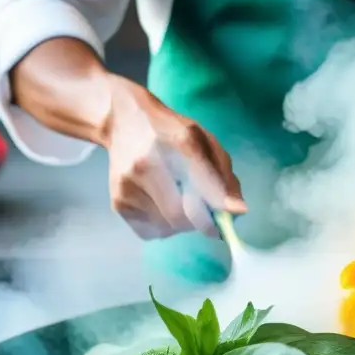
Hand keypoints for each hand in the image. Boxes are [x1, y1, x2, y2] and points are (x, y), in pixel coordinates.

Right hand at [102, 76, 246, 239]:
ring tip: (179, 201)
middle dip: (200, 222)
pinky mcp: (118, 202)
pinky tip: (162, 206)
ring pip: (168, 227)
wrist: (124, 122)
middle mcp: (148, 164)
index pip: (201, 181)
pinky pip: (151, 232)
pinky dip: (164, 227)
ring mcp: (128, 185)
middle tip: (206, 215)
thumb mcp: (204, 142)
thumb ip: (223, 175)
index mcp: (179, 142)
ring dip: (183, 224)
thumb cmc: (172, 133)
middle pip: (181, 215)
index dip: (218, 205)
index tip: (231, 218)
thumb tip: (237, 211)